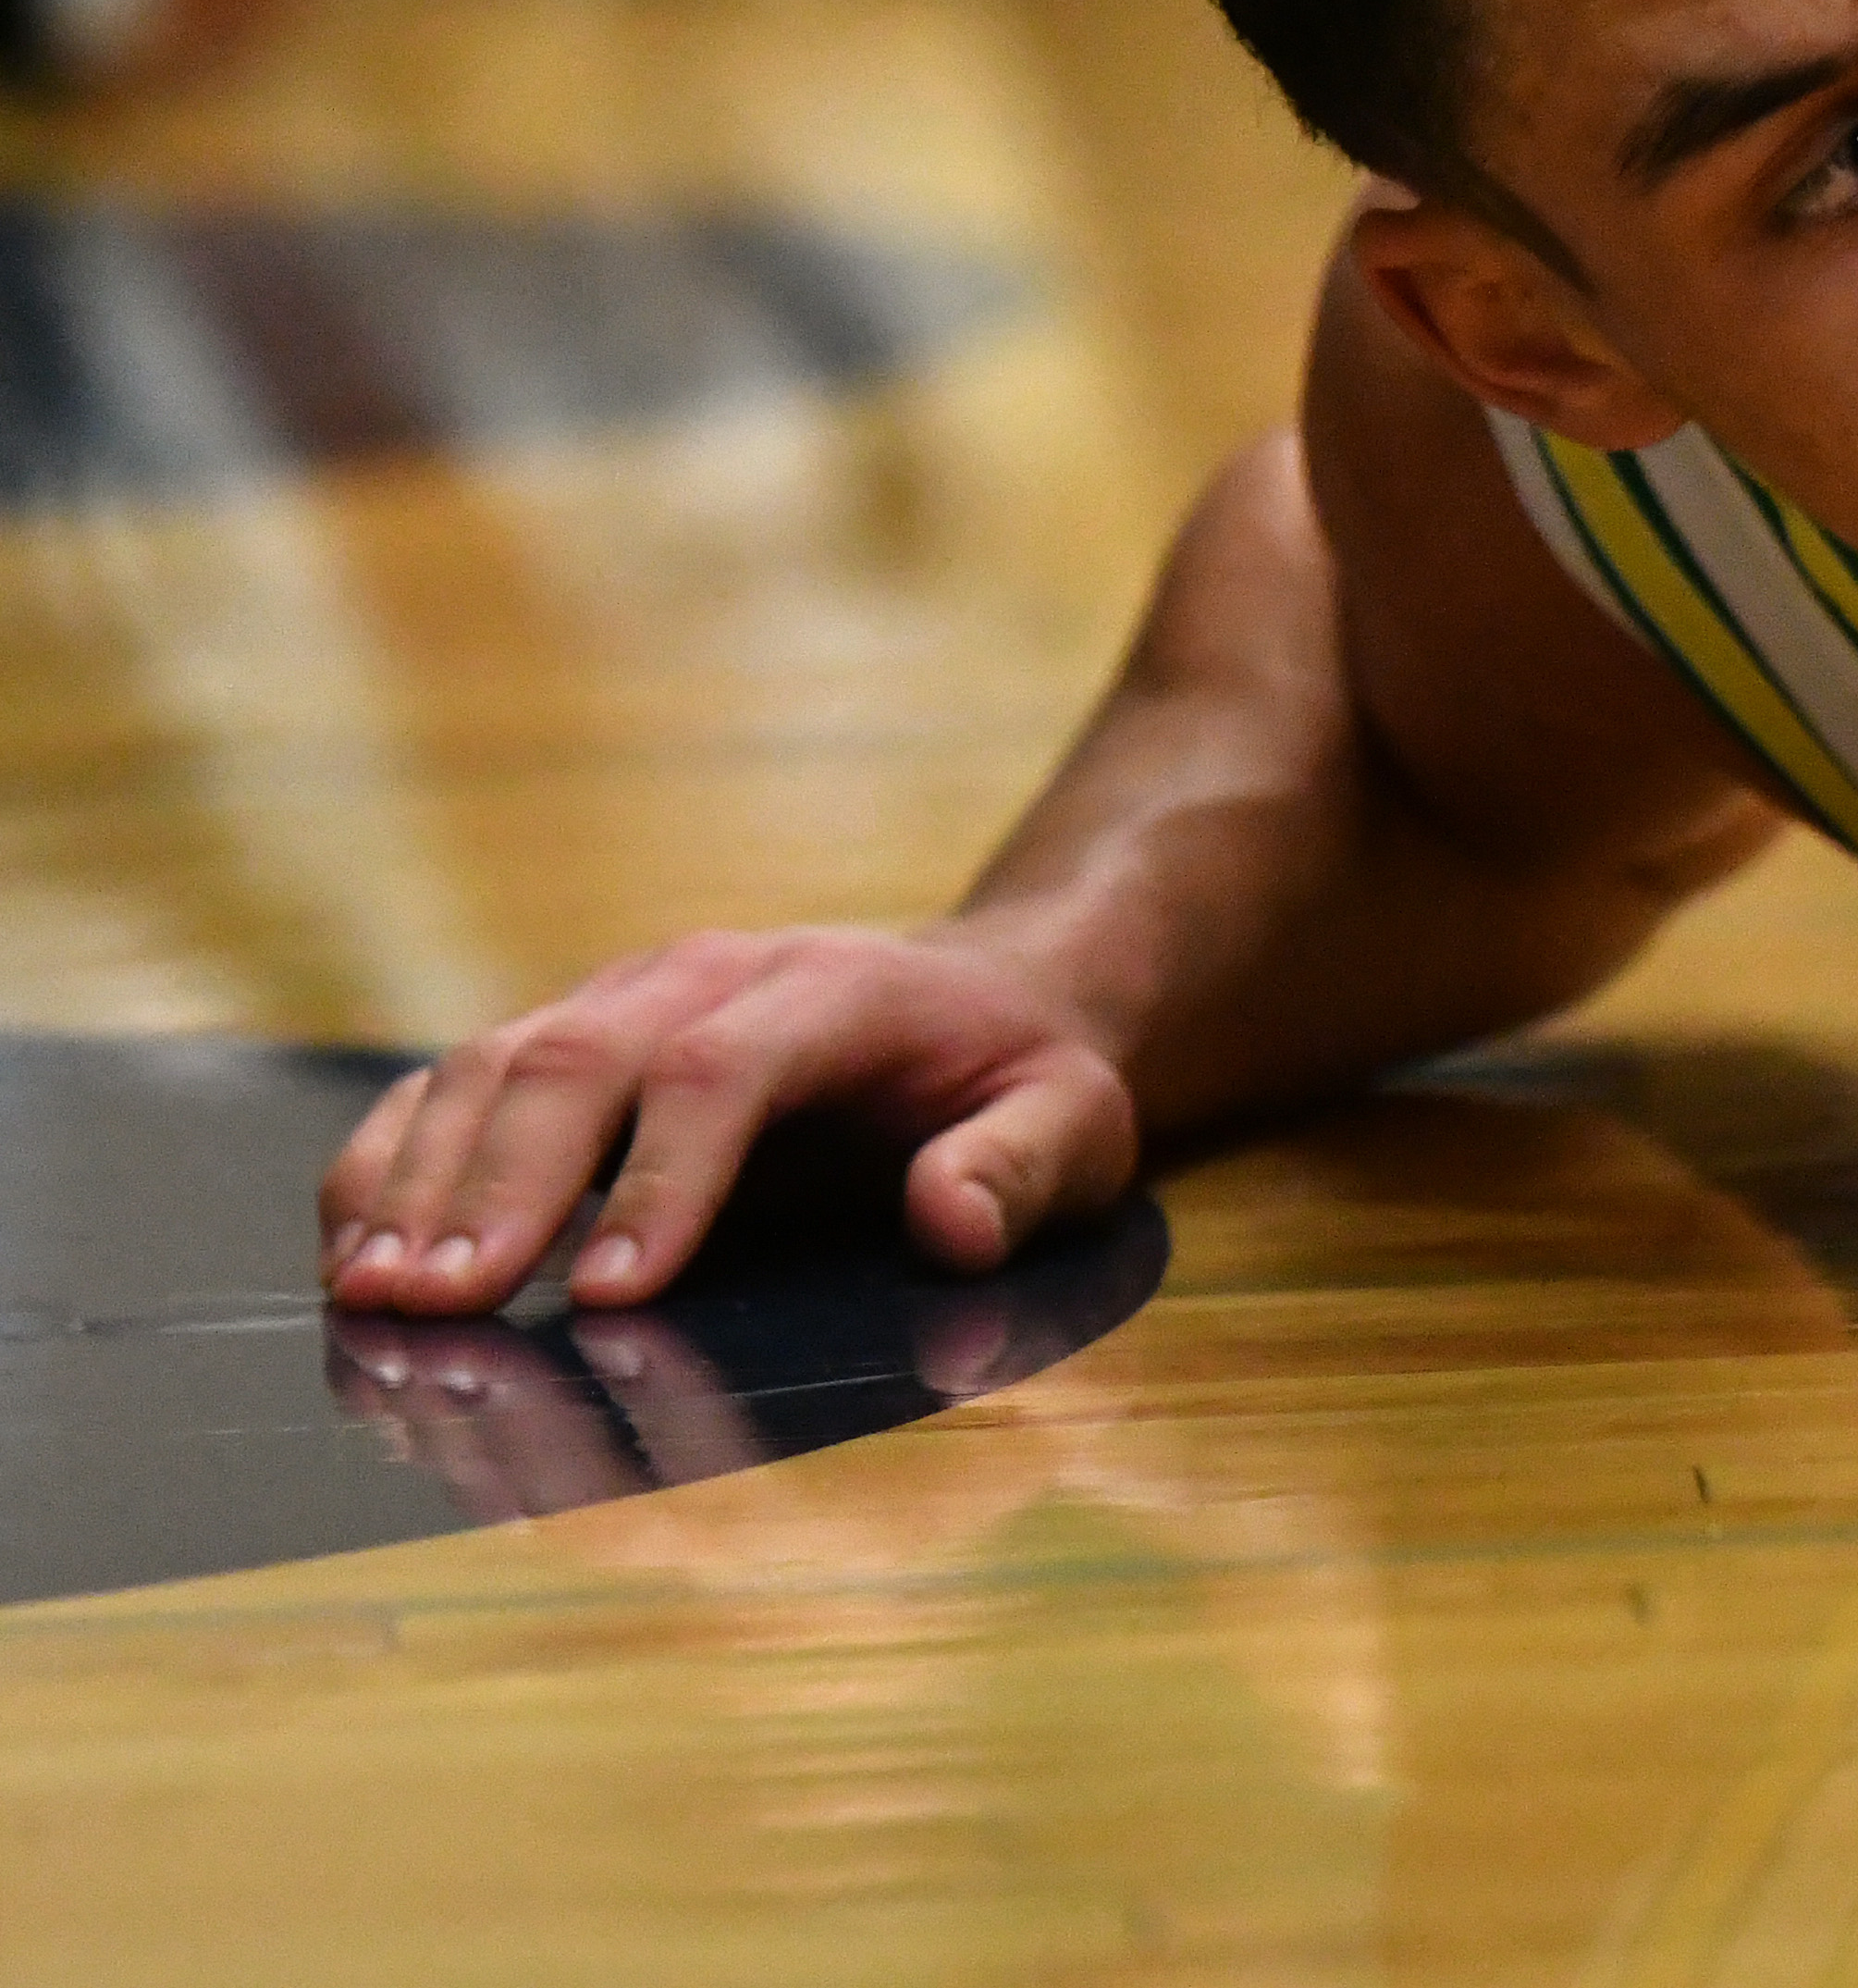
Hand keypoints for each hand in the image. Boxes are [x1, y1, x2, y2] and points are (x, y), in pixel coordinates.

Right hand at [317, 926, 1139, 1318]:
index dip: (663, 1179)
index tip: (610, 1293)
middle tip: (440, 1308)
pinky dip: (394, 1160)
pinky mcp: (571, 1038)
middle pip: (582, 1059)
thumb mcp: (1075, 1121)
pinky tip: (354, 1253)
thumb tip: (954, 1222)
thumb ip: (1024, 1167)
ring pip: (497, 1062)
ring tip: (378, 1297)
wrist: (979, 999)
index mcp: (839, 990)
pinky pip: (458, 1082)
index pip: (727, 1069)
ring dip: (425, 1179)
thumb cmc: (1019, 1080)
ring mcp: (626, 997)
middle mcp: (710, 975)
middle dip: (504, 1187)